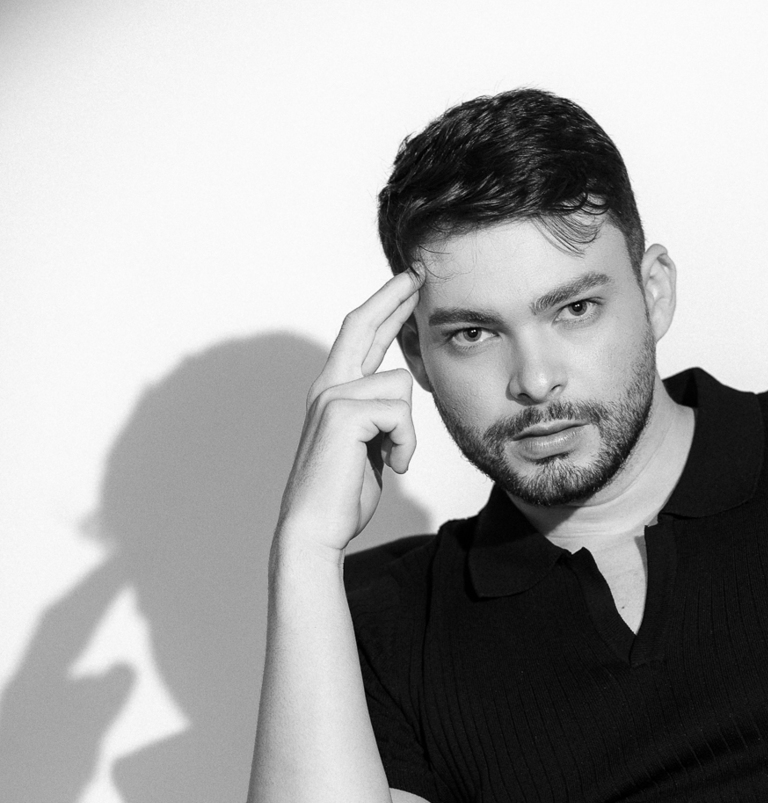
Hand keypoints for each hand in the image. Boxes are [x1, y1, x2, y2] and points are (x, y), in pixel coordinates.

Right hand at [277, 270, 422, 555]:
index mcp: (334, 392)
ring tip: (392, 458)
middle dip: (393, 297)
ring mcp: (332, 396)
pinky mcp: (342, 413)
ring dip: (408, 431)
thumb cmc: (343, 495)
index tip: (407, 285)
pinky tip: (391, 466)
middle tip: (419, 274)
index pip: (360, 336)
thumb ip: (380, 418)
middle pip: (362, 324)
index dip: (384, 307)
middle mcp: (328, 386)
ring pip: (400, 384)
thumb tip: (401, 399)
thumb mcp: (370, 447)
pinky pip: (400, 413)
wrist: (315, 528)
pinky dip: (405, 444)